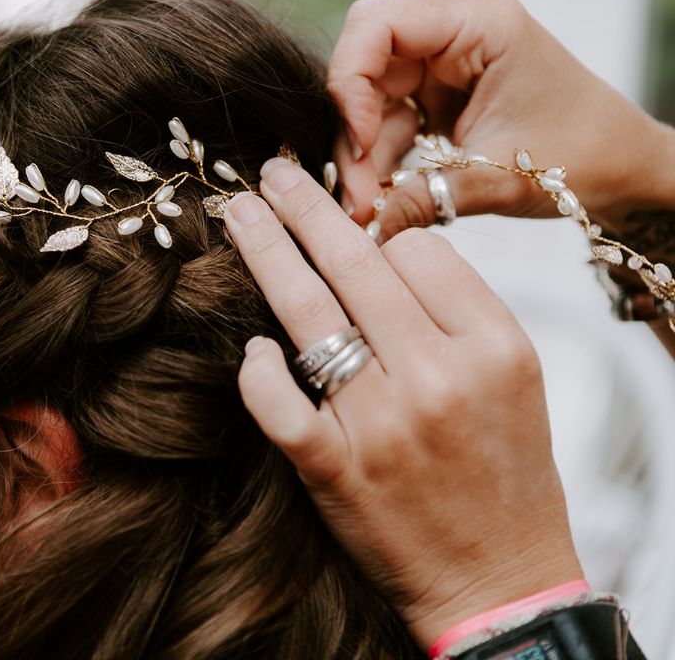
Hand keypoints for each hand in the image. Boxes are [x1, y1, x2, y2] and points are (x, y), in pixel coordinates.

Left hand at [223, 158, 583, 649]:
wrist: (499, 580)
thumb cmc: (504, 474)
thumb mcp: (513, 380)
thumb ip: (458, 314)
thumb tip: (381, 250)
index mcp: (493, 347)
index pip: (419, 250)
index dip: (381, 233)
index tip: (356, 230)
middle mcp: (437, 377)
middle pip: (355, 265)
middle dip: (304, 208)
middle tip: (270, 173)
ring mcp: (381, 424)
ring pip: (308, 314)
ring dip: (266, 253)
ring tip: (239, 215)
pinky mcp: (334, 469)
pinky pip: (277, 400)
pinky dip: (257, 369)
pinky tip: (252, 347)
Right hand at [328, 0, 674, 237]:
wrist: (625, 171)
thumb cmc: (587, 156)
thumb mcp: (502, 178)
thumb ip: (425, 198)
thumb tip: (361, 229)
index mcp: (478, 20)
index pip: (376, 26)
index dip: (351, 84)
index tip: (359, 146)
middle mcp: (452, 31)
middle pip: (363, 61)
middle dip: (351, 126)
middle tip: (354, 189)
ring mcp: (441, 62)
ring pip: (366, 98)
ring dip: (360, 153)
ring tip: (368, 207)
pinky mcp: (435, 95)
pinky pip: (384, 121)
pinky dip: (376, 160)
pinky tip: (379, 198)